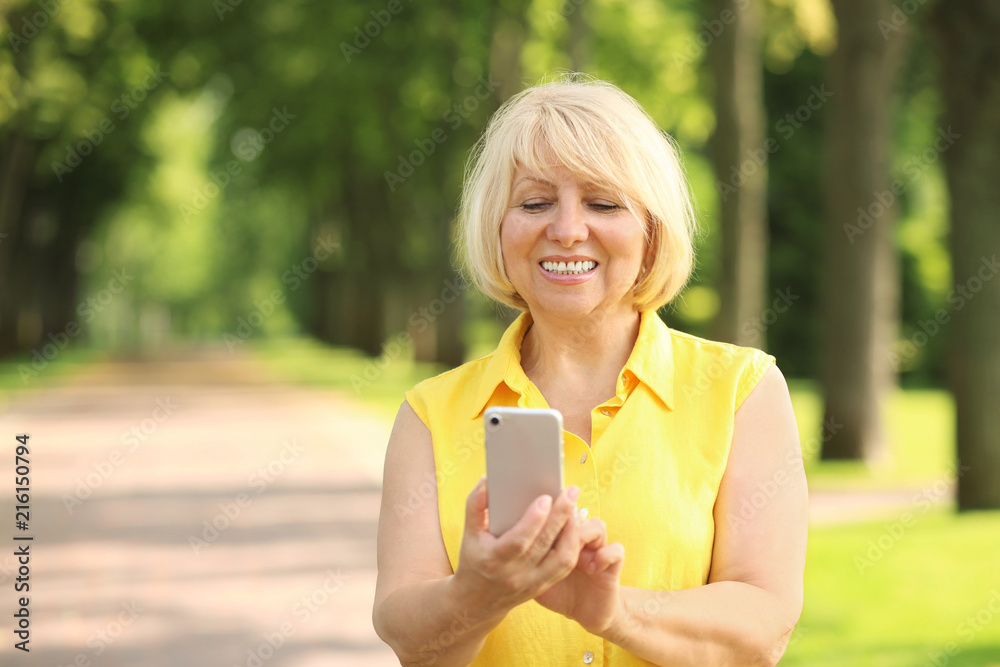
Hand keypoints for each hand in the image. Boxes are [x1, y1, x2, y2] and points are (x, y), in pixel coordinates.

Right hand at [451, 477, 600, 616]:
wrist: (477, 602)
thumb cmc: (474, 560)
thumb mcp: (469, 534)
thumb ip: (475, 505)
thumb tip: (488, 480)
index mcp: (494, 560)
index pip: (519, 541)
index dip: (533, 520)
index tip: (546, 498)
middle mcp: (515, 574)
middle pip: (544, 545)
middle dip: (561, 516)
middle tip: (571, 492)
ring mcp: (532, 582)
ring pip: (561, 559)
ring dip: (572, 532)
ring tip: (576, 508)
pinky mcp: (544, 586)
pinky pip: (565, 566)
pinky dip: (573, 545)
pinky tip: (574, 526)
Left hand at [534, 517, 625, 635]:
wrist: (588, 613)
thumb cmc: (558, 594)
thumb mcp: (536, 577)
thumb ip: (525, 560)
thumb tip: (502, 543)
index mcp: (560, 540)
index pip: (556, 516)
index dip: (549, 510)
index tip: (537, 510)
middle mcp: (580, 540)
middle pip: (576, 516)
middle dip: (566, 513)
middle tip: (557, 516)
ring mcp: (597, 550)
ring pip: (597, 526)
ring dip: (585, 532)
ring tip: (574, 544)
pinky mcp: (612, 566)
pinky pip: (616, 551)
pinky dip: (606, 554)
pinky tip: (593, 566)